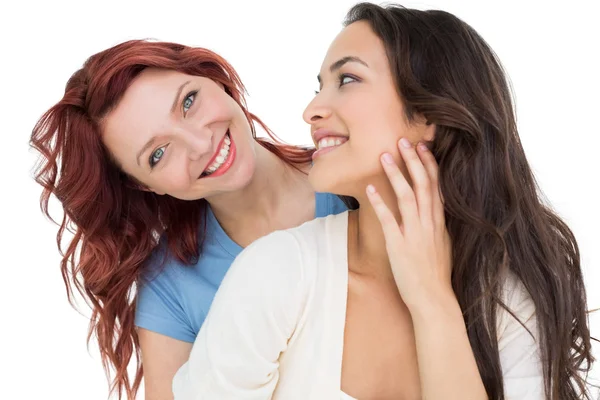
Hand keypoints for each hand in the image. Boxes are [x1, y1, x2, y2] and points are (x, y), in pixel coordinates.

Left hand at [366, 138, 453, 308]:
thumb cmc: (436, 276)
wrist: (434, 300)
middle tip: (402, 140)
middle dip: (413, 161)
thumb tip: (431, 212)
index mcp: (440, 224)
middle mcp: (430, 225)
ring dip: (396, 175)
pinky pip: (389, 220)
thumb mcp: (443, 246)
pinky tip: (370, 188)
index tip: (423, 147)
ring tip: (385, 156)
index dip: (429, 165)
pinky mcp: (400, 246)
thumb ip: (436, 227)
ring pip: (408, 197)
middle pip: (423, 186)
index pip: (437, 187)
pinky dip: (380, 203)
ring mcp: (415, 234)